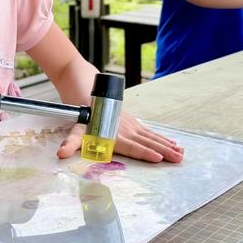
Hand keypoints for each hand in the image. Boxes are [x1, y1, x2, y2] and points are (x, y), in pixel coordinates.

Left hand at [57, 111, 184, 162]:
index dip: (144, 153)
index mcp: (112, 133)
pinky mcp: (130, 119)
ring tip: (181, 153)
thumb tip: (62, 153)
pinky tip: (172, 142)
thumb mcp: (74, 128)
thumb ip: (71, 142)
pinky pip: (148, 131)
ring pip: (150, 136)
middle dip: (163, 151)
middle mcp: (123, 129)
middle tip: (178, 158)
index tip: (158, 158)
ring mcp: (128, 123)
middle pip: (146, 142)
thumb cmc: (80, 109)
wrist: (83, 84)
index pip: (131, 146)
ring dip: (166, 145)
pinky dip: (160, 137)